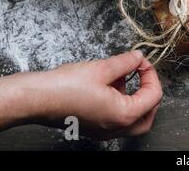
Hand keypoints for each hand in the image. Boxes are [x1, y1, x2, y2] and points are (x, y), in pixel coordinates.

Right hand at [0, 50, 161, 139]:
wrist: (35, 99)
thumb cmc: (64, 87)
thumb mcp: (102, 68)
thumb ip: (126, 62)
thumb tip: (138, 57)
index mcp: (123, 115)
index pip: (153, 96)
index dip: (151, 75)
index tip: (142, 62)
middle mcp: (116, 128)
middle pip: (148, 115)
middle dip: (149, 93)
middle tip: (143, 75)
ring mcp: (104, 131)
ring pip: (133, 120)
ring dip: (135, 98)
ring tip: (123, 76)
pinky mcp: (94, 128)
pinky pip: (117, 119)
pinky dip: (121, 103)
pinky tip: (110, 85)